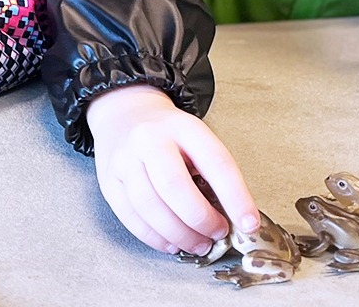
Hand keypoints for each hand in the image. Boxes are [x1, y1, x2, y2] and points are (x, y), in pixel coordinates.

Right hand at [85, 85, 257, 254]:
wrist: (124, 115)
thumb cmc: (169, 135)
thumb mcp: (196, 138)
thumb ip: (213, 173)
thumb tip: (234, 218)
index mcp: (182, 126)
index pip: (214, 163)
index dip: (235, 197)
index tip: (248, 224)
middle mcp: (148, 139)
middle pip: (174, 186)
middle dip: (201, 219)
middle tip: (217, 234)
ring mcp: (124, 160)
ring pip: (149, 207)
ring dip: (179, 234)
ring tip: (198, 244)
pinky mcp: (109, 181)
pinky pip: (131, 218)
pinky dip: (155, 238)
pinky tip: (172, 244)